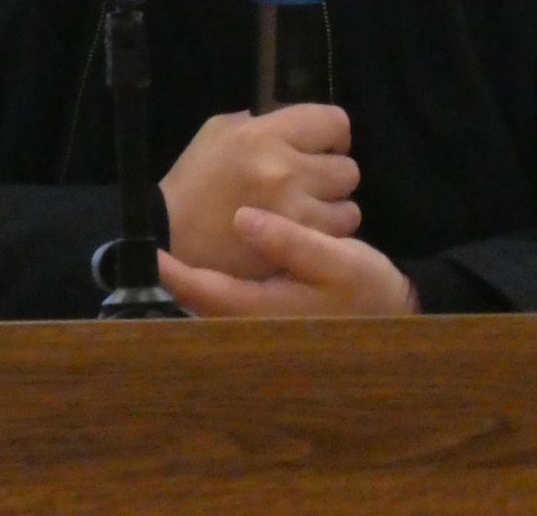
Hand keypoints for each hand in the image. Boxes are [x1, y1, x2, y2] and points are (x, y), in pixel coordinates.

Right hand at [158, 104, 359, 279]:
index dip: (332, 134)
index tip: (320, 147)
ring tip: (308, 212)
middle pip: (347, 168)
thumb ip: (260, 123)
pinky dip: (324, 236)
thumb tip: (296, 126)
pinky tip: (302, 234)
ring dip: (332, 210)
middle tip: (310, 183)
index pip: (334, 123)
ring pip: (348, 208)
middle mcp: (284, 171)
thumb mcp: (217, 132)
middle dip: (331, 175)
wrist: (167, 236)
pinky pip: (334, 239)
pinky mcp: (291, 248)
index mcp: (264, 135)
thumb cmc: (193, 180)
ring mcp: (291, 213)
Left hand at [159, 207, 420, 316]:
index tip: (147, 252)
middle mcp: (254, 316)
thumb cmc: (365, 288)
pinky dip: (213, 271)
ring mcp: (258, 311)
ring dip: (191, 270)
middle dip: (175, 272)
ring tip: (168, 242)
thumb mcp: (336, 262)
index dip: (173, 273)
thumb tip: (243, 220)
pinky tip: (216, 240)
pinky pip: (227, 288)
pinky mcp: (265, 302)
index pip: (204, 291)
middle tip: (149, 243)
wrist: (390, 309)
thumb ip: (290, 242)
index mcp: (264, 307)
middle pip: (200, 296)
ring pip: (211, 292)